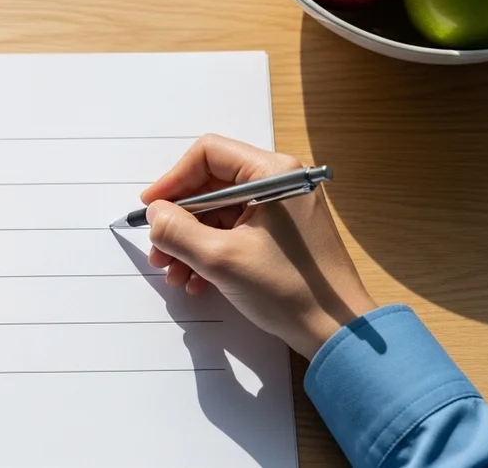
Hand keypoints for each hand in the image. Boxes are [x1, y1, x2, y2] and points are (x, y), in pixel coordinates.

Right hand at [142, 135, 377, 358]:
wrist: (337, 332)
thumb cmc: (289, 291)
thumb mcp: (221, 259)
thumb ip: (178, 231)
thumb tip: (154, 213)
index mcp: (272, 173)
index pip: (208, 155)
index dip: (173, 180)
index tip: (150, 209)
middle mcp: (280, 183)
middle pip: (211, 186)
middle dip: (179, 220)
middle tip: (158, 251)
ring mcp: (282, 210)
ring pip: (220, 213)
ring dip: (191, 242)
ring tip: (174, 274)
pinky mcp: (282, 235)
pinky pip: (236, 231)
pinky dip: (212, 252)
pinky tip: (197, 280)